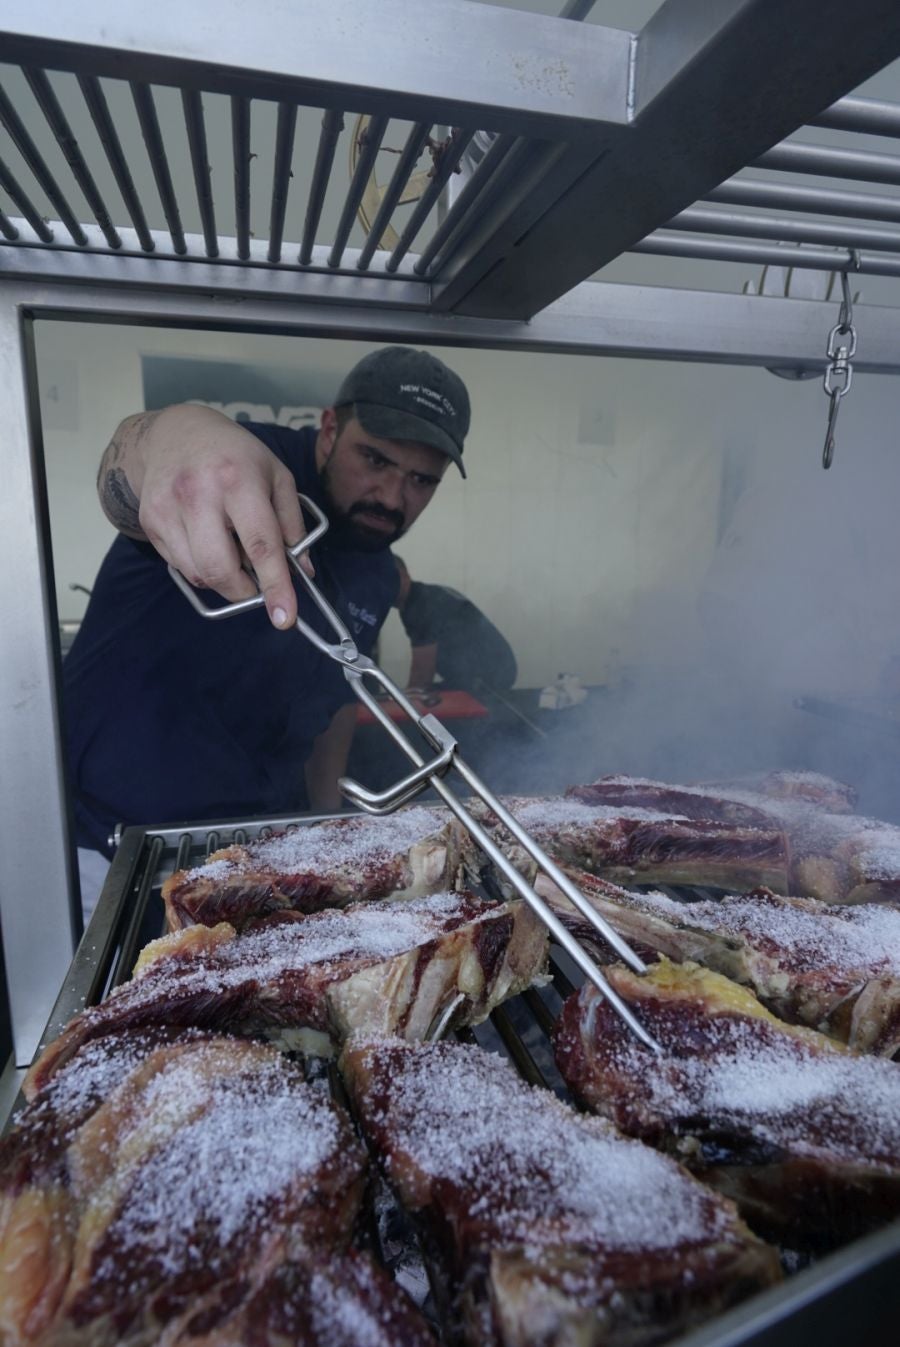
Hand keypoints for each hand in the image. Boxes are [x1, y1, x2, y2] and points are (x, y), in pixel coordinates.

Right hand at [133, 406, 311, 627]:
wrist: (175, 432)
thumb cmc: (236, 455)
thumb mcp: (276, 477)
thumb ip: (292, 524)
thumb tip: (301, 572)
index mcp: (238, 479)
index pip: (260, 544)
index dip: (274, 585)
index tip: (284, 617)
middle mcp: (198, 493)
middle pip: (220, 568)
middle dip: (243, 591)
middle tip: (256, 584)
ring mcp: (167, 508)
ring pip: (198, 574)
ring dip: (221, 579)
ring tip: (231, 551)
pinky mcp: (149, 520)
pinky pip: (180, 566)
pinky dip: (200, 567)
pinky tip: (208, 541)